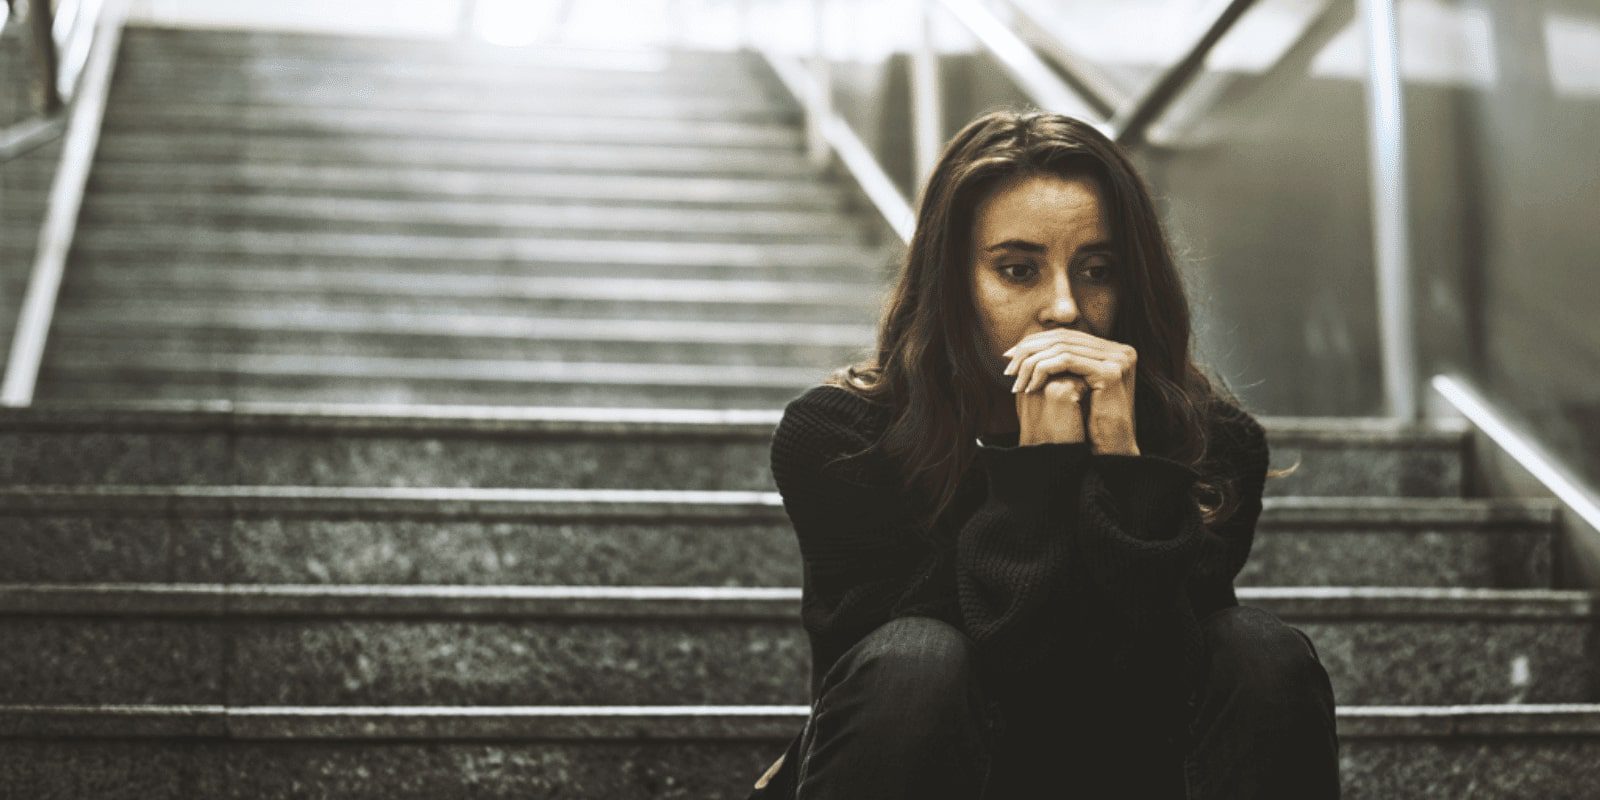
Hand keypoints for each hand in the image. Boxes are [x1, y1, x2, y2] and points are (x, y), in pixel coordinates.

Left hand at [1003, 330, 1139, 454]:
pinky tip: (1030, 386)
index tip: (1010, 355)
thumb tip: (1028, 344)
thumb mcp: (1076, 385)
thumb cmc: (1090, 422)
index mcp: (1113, 350)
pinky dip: (1044, 370)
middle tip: (1008, 364)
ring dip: (1032, 363)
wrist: (1111, 449)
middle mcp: (1120, 350)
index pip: (1066, 336)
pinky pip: (1068, 361)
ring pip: (1062, 349)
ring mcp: (1118, 359)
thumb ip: (1062, 363)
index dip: (1036, 342)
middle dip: (1030, 350)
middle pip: (1064, 339)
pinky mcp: (1111, 372)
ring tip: (1015, 379)